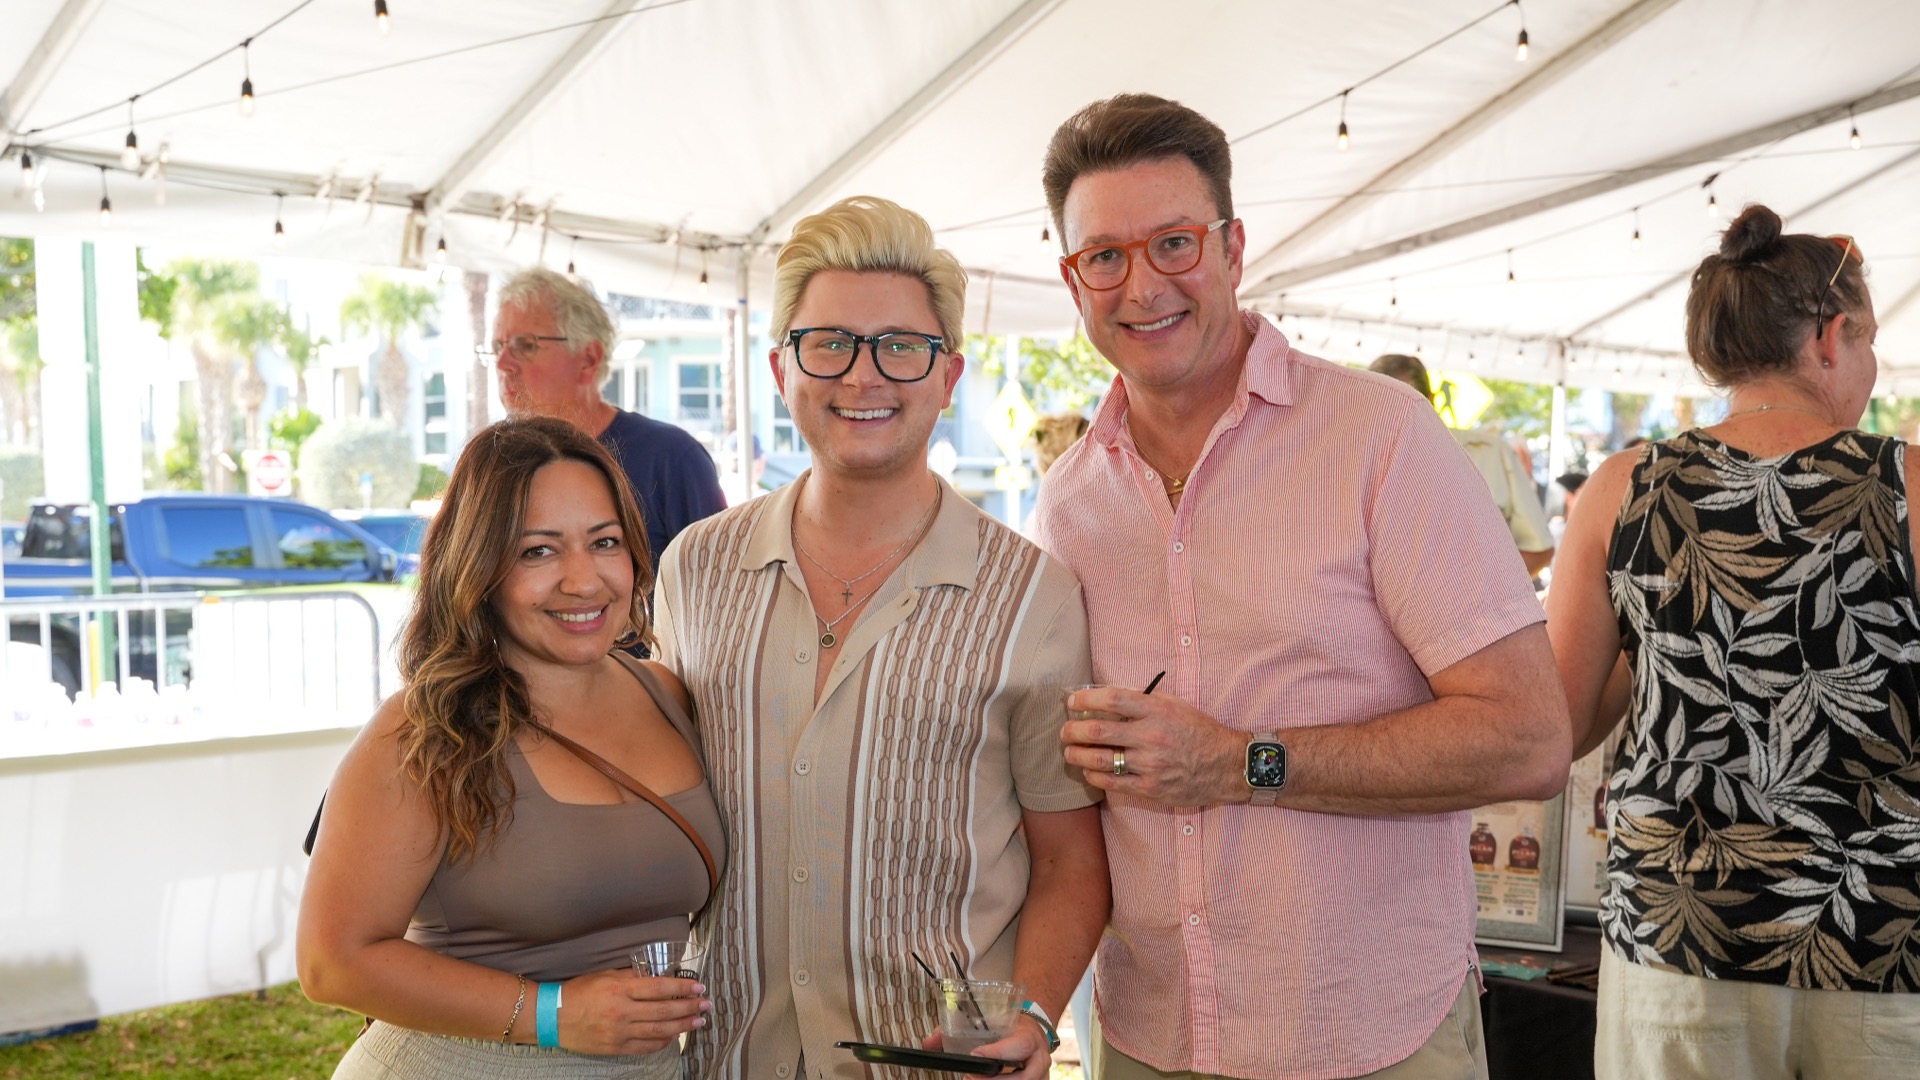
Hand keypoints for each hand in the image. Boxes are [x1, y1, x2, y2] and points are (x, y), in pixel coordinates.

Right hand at [555, 967, 710, 1055]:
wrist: (554, 1016)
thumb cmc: (579, 991)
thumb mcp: (606, 975)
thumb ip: (632, 976)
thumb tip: (659, 976)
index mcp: (621, 989)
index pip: (660, 988)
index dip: (683, 988)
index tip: (699, 987)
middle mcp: (623, 1011)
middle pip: (664, 1011)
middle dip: (689, 1008)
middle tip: (706, 1005)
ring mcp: (619, 1032)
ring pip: (659, 1031)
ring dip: (682, 1026)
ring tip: (698, 1021)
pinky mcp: (615, 1048)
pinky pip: (645, 1047)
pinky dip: (662, 1042)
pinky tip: (673, 1037)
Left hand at [918, 1015, 1050, 1077]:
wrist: (1032, 1031)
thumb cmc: (1009, 1026)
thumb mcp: (988, 1020)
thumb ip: (956, 1030)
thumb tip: (928, 1043)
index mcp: (1029, 1035)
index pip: (1019, 1045)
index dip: (998, 1052)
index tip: (975, 1054)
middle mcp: (1039, 1058)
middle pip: (1024, 1077)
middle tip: (971, 1076)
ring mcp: (1040, 1076)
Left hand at [1062, 686, 1246, 807]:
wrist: (1226, 765)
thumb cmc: (1198, 731)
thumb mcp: (1174, 705)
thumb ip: (1143, 700)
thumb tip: (1106, 696)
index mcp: (1157, 710)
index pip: (1111, 699)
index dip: (1085, 699)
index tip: (1072, 702)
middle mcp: (1151, 736)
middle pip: (1098, 731)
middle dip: (1073, 730)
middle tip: (1065, 731)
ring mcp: (1150, 764)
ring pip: (1100, 760)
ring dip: (1077, 755)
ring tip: (1070, 752)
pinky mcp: (1151, 788)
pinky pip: (1113, 783)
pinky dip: (1094, 777)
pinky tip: (1088, 772)